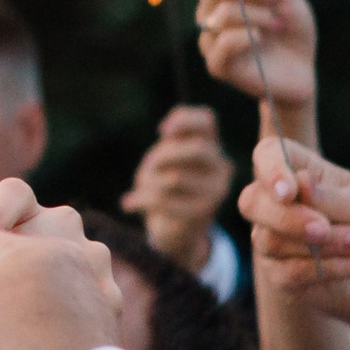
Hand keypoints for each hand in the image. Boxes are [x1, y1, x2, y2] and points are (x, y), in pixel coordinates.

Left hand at [121, 106, 235, 272]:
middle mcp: (220, 167)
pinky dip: (140, 200)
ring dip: (147, 182)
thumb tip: (168, 132)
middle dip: (164, 155)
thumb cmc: (167, 182)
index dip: (183, 120)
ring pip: (174, 178)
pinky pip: (165, 201)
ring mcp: (215, 192)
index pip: (206, 120)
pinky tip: (128, 203)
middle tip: (150, 165)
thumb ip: (170, 140)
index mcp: (210, 145)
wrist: (176, 229)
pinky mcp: (202, 213)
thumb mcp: (166, 157)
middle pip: (197, 149)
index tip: (162, 131)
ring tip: (141, 188)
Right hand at [187, 0, 316, 118]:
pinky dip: (247, 36)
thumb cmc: (292, 28)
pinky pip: (224, 41)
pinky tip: (262, 38)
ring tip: (277, 25)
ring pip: (222, 12)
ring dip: (258, 14)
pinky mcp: (217, 65)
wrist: (303, 71)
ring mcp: (210, 38)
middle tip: (276, 0)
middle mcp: (208, 12)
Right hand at [239, 136, 349, 349]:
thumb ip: (328, 197)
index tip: (290, 191)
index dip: (271, 169)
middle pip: (253, 202)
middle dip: (288, 217)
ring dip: (323, 246)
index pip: (267, 155)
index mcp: (300, 172)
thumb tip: (298, 181)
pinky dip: (326, 269)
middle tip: (323, 228)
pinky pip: (287, 273)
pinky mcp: (282, 277)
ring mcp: (276, 241)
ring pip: (271, 241)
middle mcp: (280, 204)